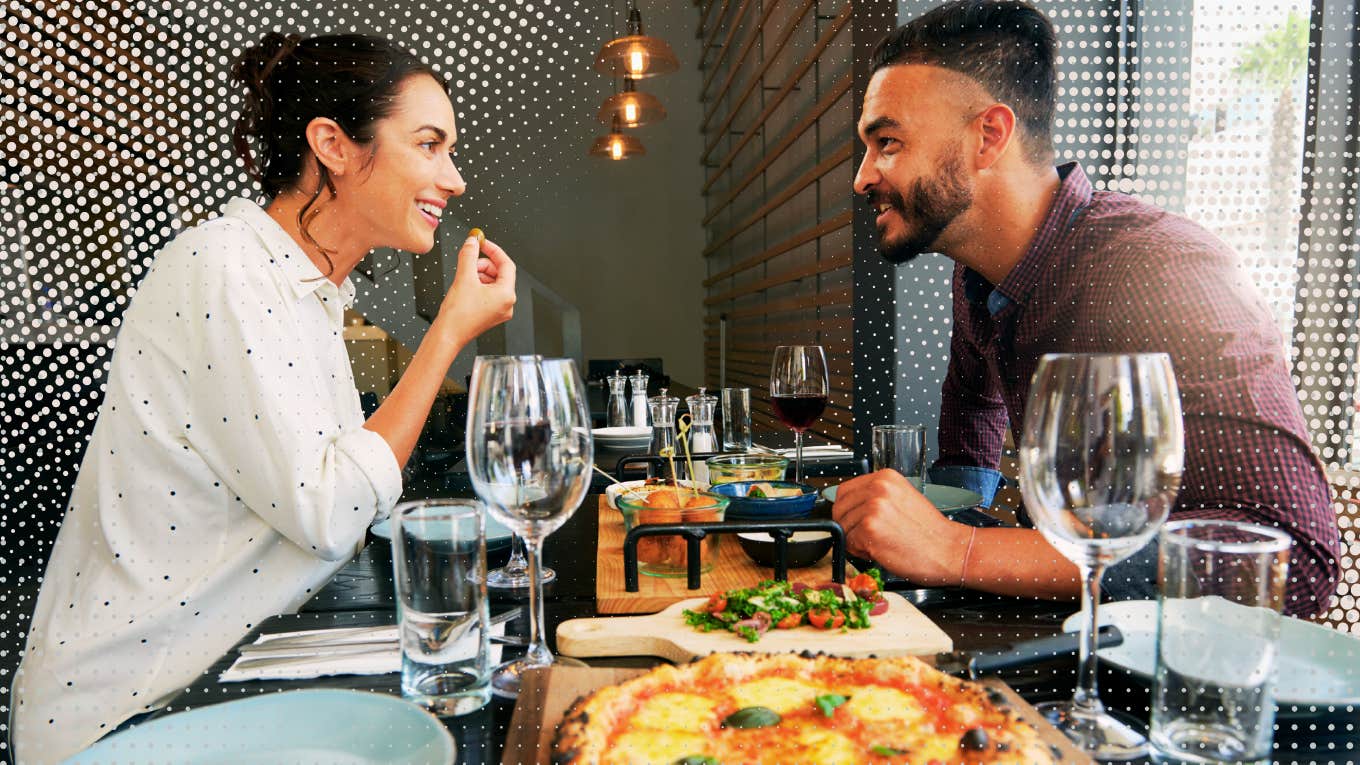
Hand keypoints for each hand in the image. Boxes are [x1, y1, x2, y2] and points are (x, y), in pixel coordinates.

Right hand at [433, 233, 516, 346]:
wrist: (448, 335)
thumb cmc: (458, 316)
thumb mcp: (463, 278)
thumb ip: (469, 255)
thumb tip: (472, 242)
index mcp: (506, 295)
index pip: (507, 264)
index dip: (494, 250)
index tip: (483, 243)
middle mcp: (507, 303)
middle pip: (500, 273)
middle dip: (483, 264)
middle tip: (469, 261)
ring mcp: (500, 310)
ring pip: (493, 282)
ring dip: (479, 274)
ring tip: (465, 277)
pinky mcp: (491, 314)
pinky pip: (489, 293)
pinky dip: (478, 285)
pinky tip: (465, 286)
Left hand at [831, 469, 970, 585]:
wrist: (951, 550)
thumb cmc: (930, 532)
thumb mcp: (903, 500)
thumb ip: (876, 498)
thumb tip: (849, 508)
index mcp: (886, 477)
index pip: (844, 491)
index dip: (847, 511)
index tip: (854, 521)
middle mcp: (878, 488)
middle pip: (839, 509)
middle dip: (849, 527)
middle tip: (869, 537)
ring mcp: (874, 507)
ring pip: (843, 528)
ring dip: (856, 541)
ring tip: (881, 543)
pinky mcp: (871, 528)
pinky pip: (849, 543)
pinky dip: (861, 552)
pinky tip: (881, 551)